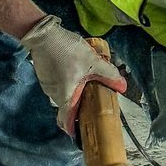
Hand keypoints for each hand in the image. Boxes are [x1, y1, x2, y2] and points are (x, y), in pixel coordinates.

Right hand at [20, 16, 126, 134]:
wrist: (43, 34)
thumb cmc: (67, 51)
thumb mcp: (92, 61)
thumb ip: (108, 74)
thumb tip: (122, 86)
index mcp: (66, 96)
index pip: (65, 122)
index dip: (73, 128)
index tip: (81, 130)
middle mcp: (54, 95)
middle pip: (67, 105)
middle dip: (79, 103)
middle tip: (91, 95)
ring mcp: (46, 85)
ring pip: (62, 93)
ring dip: (72, 89)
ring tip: (83, 77)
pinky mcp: (43, 75)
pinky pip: (56, 83)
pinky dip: (64, 80)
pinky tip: (72, 67)